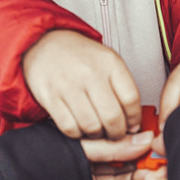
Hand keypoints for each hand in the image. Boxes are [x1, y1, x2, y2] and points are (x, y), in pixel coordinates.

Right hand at [22, 30, 142, 138]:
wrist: (44, 43)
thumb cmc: (80, 57)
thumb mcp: (107, 61)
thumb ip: (122, 88)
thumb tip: (133, 124)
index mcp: (109, 62)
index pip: (131, 99)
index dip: (134, 119)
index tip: (132, 126)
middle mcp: (90, 73)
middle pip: (112, 117)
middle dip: (117, 134)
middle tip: (115, 135)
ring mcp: (68, 85)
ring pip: (91, 126)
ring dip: (97, 136)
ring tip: (97, 131)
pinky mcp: (50, 96)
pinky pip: (69, 127)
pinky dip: (77, 134)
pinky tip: (80, 128)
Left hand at [80, 133, 153, 179]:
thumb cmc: (44, 164)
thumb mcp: (82, 147)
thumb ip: (112, 146)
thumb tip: (144, 140)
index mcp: (82, 147)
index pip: (116, 146)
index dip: (136, 146)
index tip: (154, 146)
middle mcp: (86, 167)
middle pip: (121, 167)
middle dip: (142, 167)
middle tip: (159, 165)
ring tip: (154, 178)